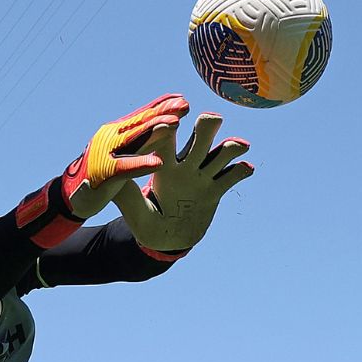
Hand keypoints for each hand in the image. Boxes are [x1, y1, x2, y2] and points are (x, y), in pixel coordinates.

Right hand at [62, 94, 189, 220]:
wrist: (73, 196)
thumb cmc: (103, 175)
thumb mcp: (124, 155)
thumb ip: (142, 141)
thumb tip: (168, 127)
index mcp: (116, 133)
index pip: (141, 116)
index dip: (161, 106)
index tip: (182, 99)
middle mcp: (110, 138)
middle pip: (140, 123)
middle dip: (163, 112)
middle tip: (185, 104)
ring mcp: (105, 154)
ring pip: (134, 140)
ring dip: (155, 131)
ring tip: (175, 124)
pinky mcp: (103, 174)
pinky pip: (125, 168)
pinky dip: (141, 164)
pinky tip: (158, 164)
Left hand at [113, 112, 253, 251]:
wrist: (166, 241)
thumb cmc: (146, 225)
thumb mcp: (135, 213)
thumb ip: (128, 196)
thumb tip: (113, 179)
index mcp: (164, 165)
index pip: (166, 140)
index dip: (169, 128)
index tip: (173, 120)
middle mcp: (185, 165)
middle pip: (200, 137)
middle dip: (207, 126)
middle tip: (211, 120)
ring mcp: (202, 176)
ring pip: (221, 153)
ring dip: (230, 146)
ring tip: (238, 146)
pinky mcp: (215, 190)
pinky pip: (232, 177)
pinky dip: (241, 170)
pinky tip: (247, 169)